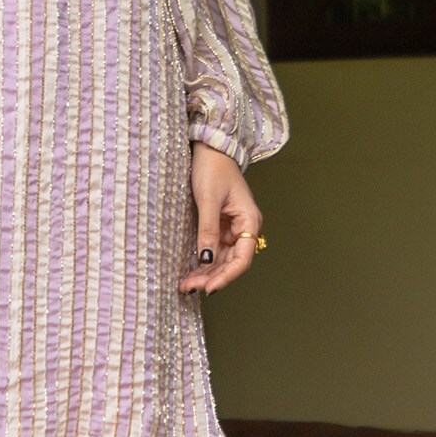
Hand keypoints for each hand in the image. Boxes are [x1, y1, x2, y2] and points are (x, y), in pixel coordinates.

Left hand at [179, 141, 262, 294]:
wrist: (210, 148)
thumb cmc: (213, 168)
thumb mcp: (208, 200)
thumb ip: (208, 230)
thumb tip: (207, 259)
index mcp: (249, 222)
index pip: (242, 259)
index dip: (226, 276)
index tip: (208, 288)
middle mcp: (244, 228)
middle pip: (232, 263)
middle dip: (212, 278)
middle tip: (188, 288)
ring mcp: (232, 228)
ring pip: (222, 260)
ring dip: (206, 273)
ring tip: (186, 285)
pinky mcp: (221, 226)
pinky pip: (214, 250)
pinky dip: (203, 262)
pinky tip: (191, 272)